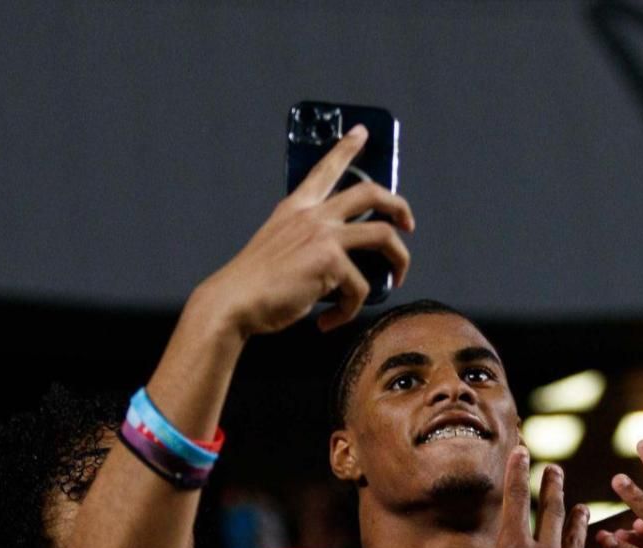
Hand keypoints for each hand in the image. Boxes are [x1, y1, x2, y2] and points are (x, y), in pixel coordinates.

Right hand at [192, 125, 413, 336]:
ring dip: (399, 260)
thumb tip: (339, 257)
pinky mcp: (331, 262)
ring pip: (383, 235)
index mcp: (297, 207)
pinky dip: (350, 309)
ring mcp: (324, 235)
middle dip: (399, 205)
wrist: (235, 301)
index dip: (346, 148)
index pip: (325, 169)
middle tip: (407, 224)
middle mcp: (313, 215)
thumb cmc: (255, 282)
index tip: (362, 132)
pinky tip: (331, 321)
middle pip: (370, 192)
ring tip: (397, 278)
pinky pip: (361, 287)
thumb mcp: (278, 244)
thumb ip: (305, 239)